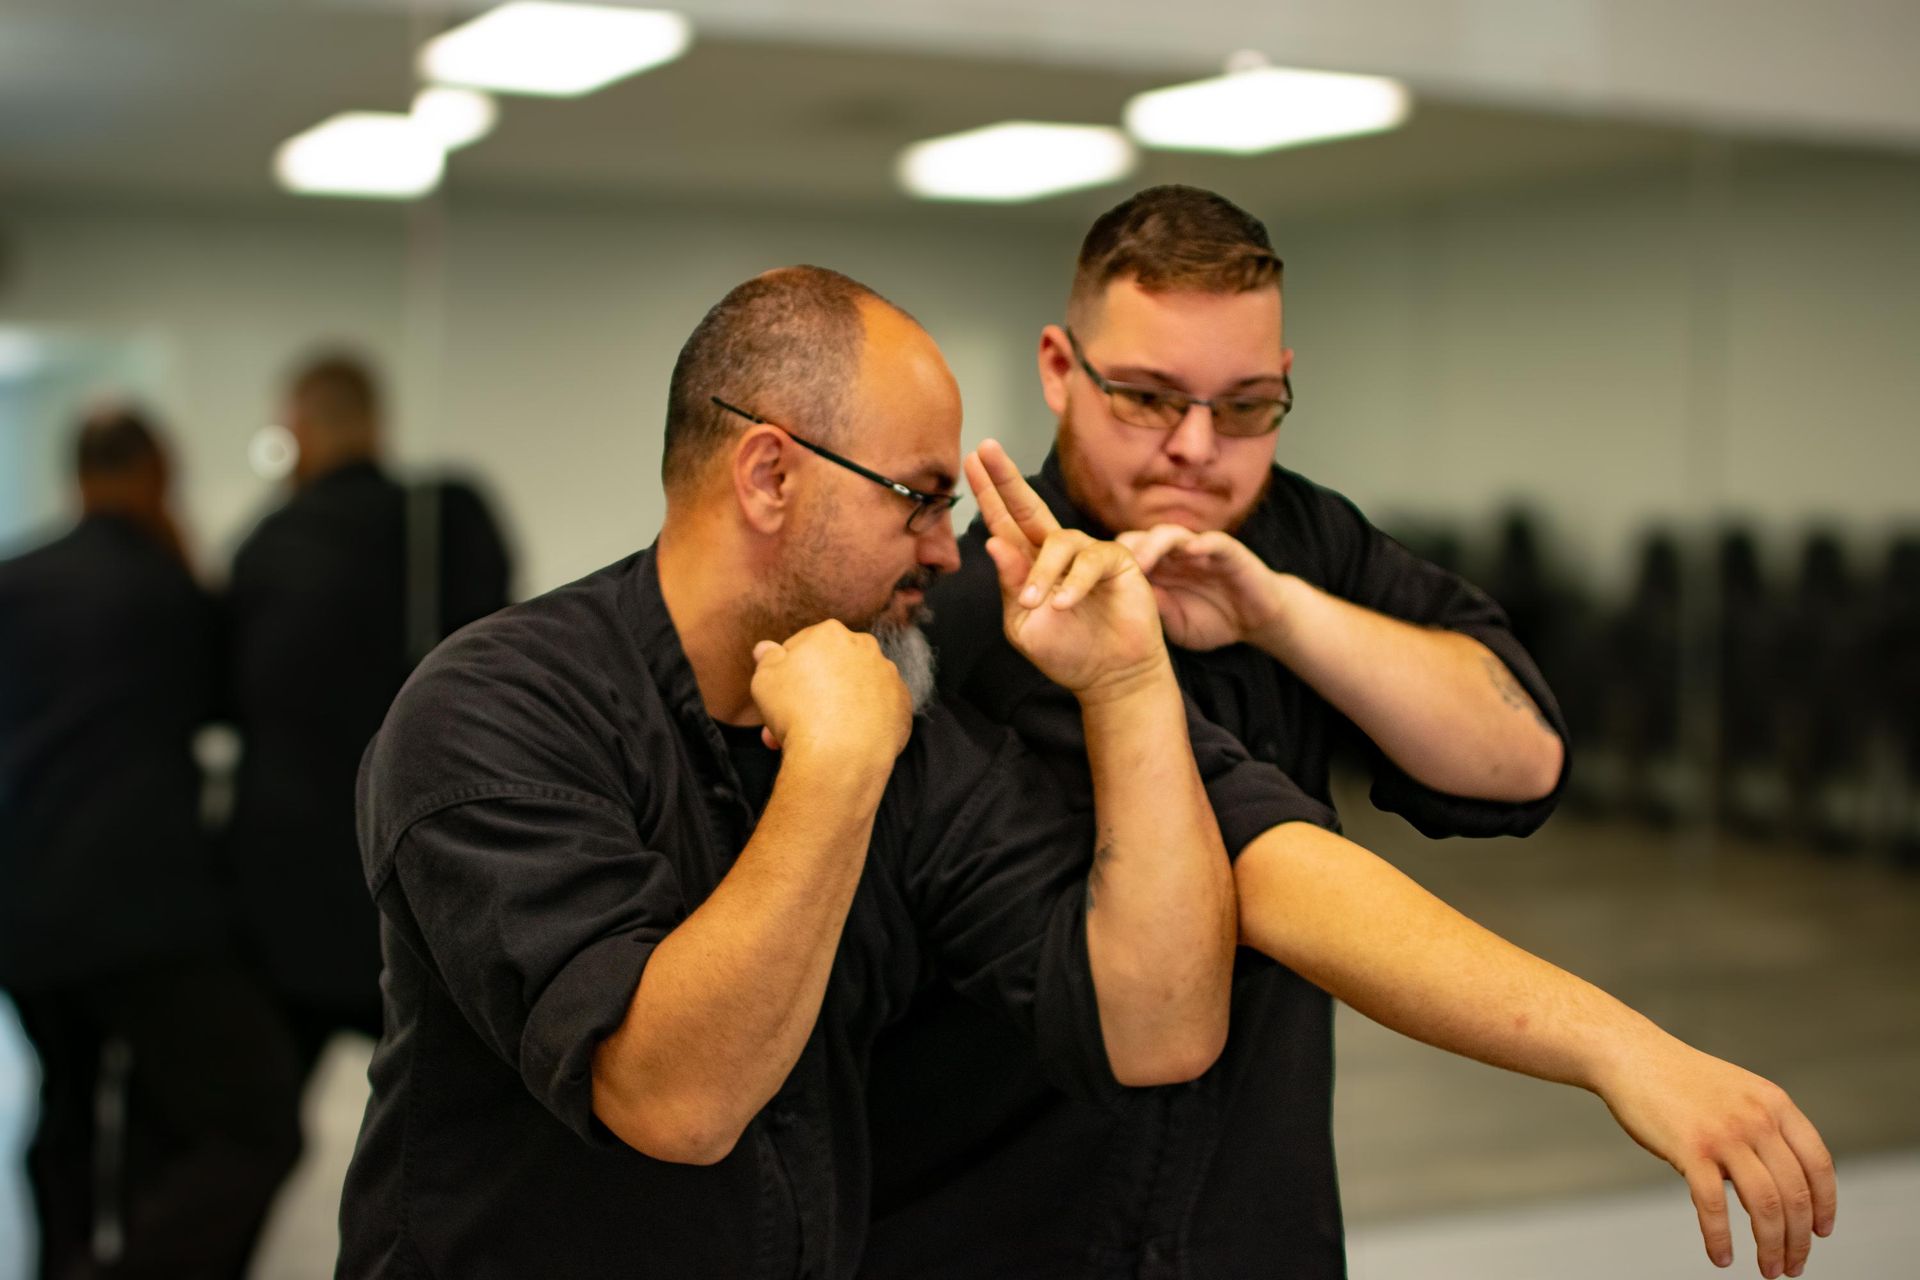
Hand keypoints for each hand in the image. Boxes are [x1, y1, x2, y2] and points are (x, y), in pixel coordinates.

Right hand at [750, 620, 912, 765]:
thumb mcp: (764, 679)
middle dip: (811, 692)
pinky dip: (863, 722)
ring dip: (836, 707)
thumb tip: (766, 648)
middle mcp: (865, 647)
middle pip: (832, 668)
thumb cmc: (796, 712)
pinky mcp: (902, 705)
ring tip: (814, 737)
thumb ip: (767, 658)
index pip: (804, 646)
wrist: (840, 754)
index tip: (780, 696)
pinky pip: (877, 711)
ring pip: (854, 690)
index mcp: (831, 633)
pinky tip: (845, 739)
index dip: (788, 672)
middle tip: (791, 721)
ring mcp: (888, 676)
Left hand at [967, 440, 1166, 696]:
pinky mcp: (1117, 562)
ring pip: (1057, 542)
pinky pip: (1091, 561)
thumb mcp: (1024, 624)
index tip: (970, 462)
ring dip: (1042, 572)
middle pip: (1028, 507)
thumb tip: (992, 542)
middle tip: (987, 450)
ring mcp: (1087, 553)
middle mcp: (1056, 551)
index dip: (988, 493)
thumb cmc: (1066, 652)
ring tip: (1035, 604)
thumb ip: (1010, 584)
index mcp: (1029, 564)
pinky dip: (1073, 583)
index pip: (1004, 523)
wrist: (1109, 677)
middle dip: (1006, 478)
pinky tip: (1062, 605)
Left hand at [1115, 525, 1284, 652]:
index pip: (1124, 558)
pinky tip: (1191, 550)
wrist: (1257, 621)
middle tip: (1103, 568)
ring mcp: (1199, 550)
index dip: (1105, 565)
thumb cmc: (1213, 622)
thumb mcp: (1176, 624)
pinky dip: (1202, 542)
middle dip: (1122, 550)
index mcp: (1157, 571)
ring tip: (1140, 563)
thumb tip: (1124, 604)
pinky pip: (1213, 540)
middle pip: (1139, 540)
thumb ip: (1156, 611)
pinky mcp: (1228, 551)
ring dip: (1153, 545)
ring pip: (1169, 535)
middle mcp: (1173, 555)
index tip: (1085, 580)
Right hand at [1596, 1038, 1835, 1277]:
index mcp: (1774, 1104)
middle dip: (1798, 1239)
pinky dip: (1720, 1238)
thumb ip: (1762, 1129)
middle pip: (1794, 1193)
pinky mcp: (1689, 1149)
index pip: (1818, 1164)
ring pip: (1765, 1205)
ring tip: (1768, 1268)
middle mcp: (1757, 1119)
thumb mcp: (1737, 1092)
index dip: (1825, 1204)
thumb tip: (1772, 1183)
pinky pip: (1713, 1206)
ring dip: (1771, 1246)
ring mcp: (1724, 1134)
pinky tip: (1722, 1256)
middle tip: (1792, 1265)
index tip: (1821, 1231)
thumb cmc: (1677, 1078)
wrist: (1629, 1055)